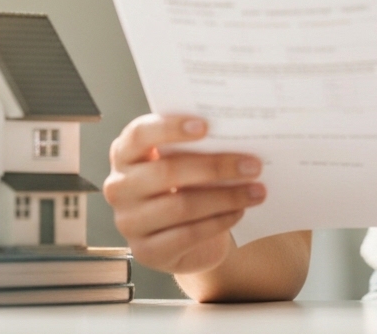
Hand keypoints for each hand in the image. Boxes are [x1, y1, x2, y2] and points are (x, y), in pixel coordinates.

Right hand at [103, 114, 265, 274]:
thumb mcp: (182, 162)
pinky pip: (188, 234)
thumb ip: (196, 147)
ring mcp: (129, 222)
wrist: (181, 237)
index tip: (206, 126)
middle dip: (216, 166)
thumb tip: (235, 134)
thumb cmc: (184, 186)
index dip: (170, 127)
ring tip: (256, 191)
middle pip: (167, 171)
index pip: (139, 134)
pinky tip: (239, 212)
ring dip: (226, 197)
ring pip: (181, 205)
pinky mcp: (146, 251)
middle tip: (253, 165)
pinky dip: (219, 221)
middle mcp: (119, 186)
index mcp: (125, 154)